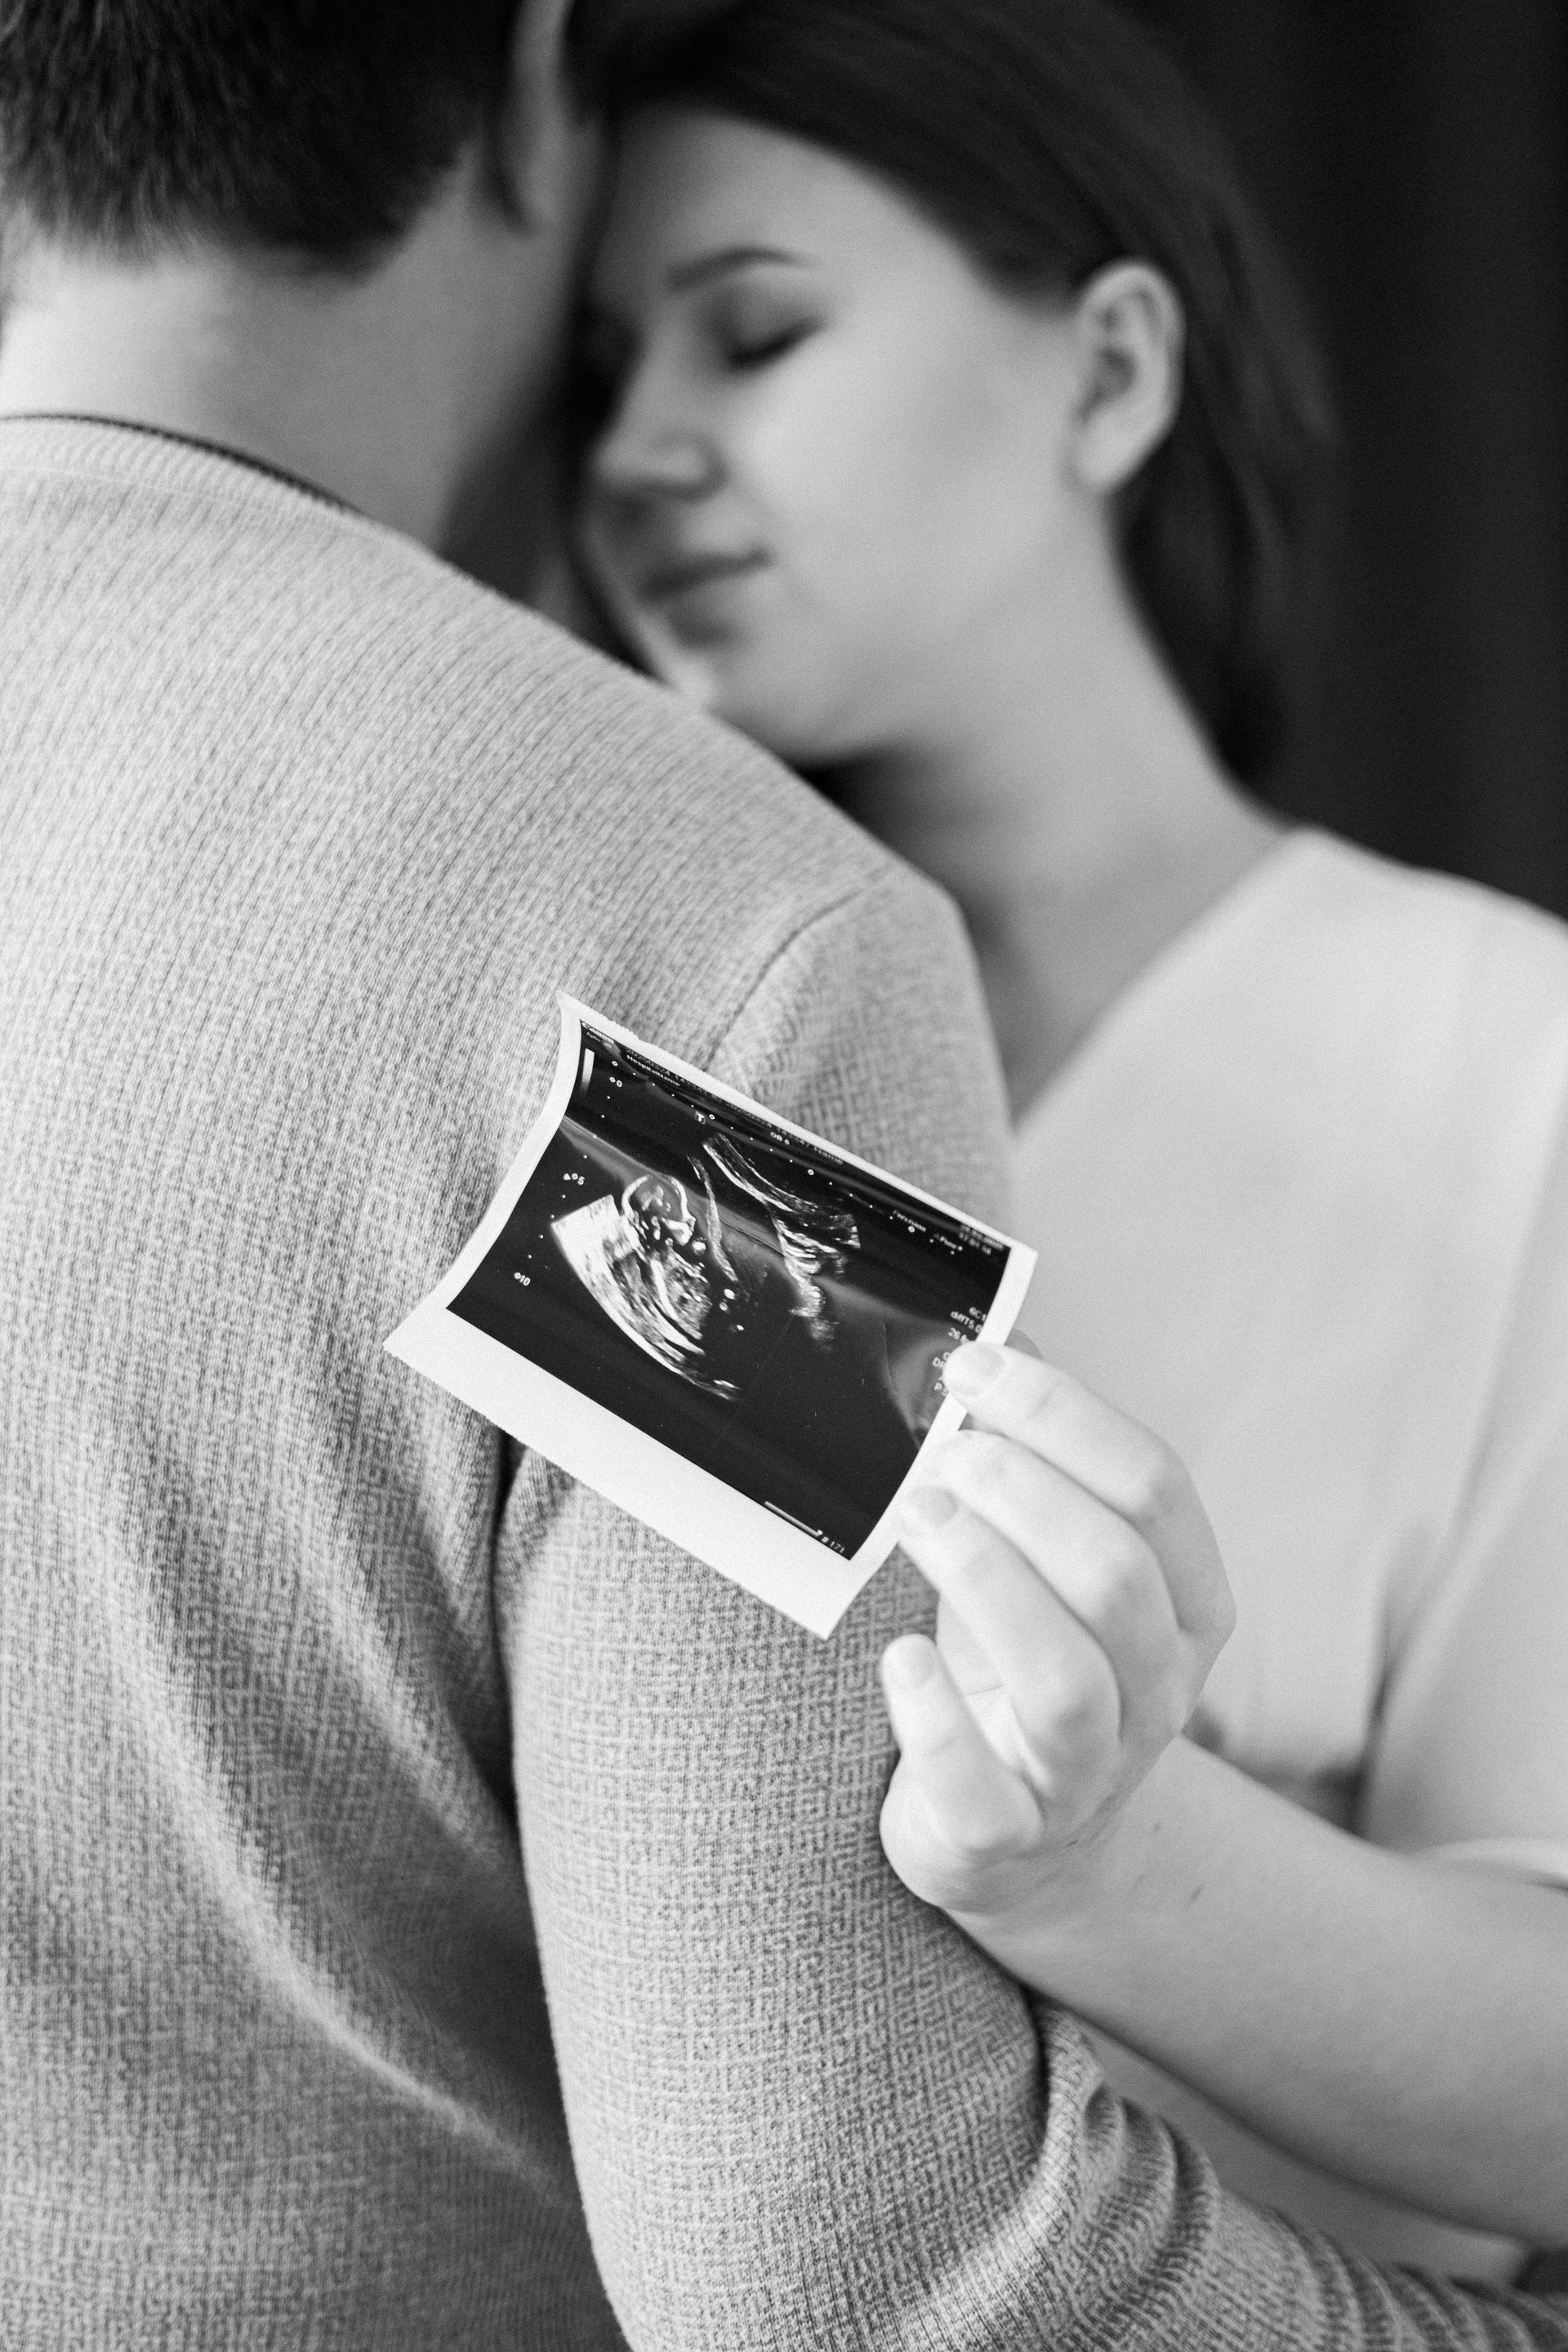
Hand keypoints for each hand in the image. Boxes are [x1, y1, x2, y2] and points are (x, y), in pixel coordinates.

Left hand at [879, 1343, 1233, 1931]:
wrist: (1018, 1839)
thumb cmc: (1022, 1661)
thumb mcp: (1043, 1557)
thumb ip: (1033, 1456)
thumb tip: (995, 1331)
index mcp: (1189, 1605)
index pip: (1155, 1488)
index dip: (1063, 1415)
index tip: (972, 1366)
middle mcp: (1158, 1691)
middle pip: (1117, 1575)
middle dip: (1024, 1491)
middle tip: (941, 1449)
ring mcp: (1088, 1773)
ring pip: (1066, 1676)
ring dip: (985, 1577)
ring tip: (916, 1516)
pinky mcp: (1007, 1835)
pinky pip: (981, 1785)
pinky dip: (935, 1716)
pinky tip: (899, 1657)